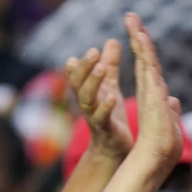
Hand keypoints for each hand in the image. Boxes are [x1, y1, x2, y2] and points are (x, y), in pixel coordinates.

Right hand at [65, 39, 132, 159]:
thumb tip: (111, 40)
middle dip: (84, 67)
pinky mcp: (105, 130)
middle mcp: (87, 104)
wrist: (114, 151)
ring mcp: (94, 117)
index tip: (90, 50)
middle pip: (78, 84)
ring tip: (101, 67)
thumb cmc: (111, 118)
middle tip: (93, 51)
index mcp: (88, 93)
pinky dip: (105, 106)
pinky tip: (111, 96)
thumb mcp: (110, 88)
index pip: (77, 75)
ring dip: (92, 82)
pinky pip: (101, 117)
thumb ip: (109, 66)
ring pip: (87, 98)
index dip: (79, 64)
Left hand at [124, 13, 181, 166]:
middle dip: (139, 36)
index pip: (146, 67)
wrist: (158, 157)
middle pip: (147, 57)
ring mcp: (156, 90)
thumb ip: (169, 110)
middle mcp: (155, 88)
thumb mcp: (164, 122)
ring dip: (140, 37)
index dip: (141, 49)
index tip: (135, 32)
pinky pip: (148, 69)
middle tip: (130, 16)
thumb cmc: (162, 145)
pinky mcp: (155, 95)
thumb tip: (172, 101)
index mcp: (153, 94)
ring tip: (131, 19)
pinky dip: (144, 52)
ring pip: (148, 58)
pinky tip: (139, 37)